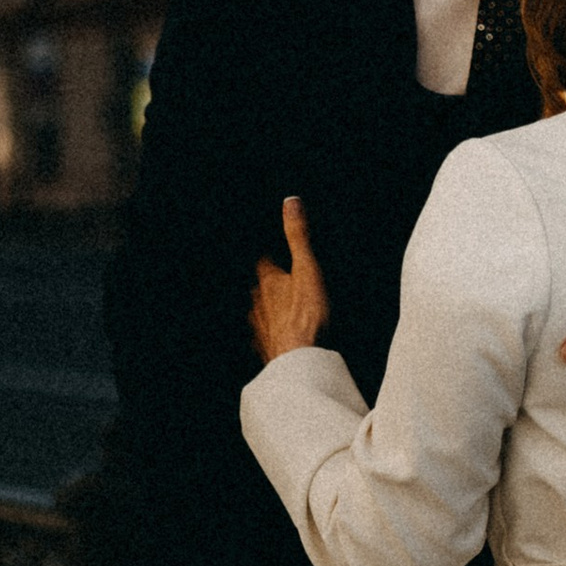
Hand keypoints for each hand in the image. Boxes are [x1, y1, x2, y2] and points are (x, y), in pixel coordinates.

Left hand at [249, 195, 330, 361]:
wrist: (301, 362)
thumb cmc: (307, 316)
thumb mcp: (308, 268)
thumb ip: (298, 236)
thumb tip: (290, 203)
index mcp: (267, 281)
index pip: (262, 261)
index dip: (269, 255)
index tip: (274, 252)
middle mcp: (258, 303)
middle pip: (260, 287)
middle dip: (270, 283)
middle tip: (283, 278)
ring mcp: (261, 327)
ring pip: (261, 312)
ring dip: (271, 308)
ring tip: (285, 307)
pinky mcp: (268, 348)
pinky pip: (268, 336)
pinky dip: (275, 332)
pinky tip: (284, 335)